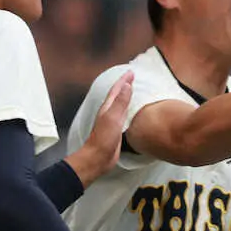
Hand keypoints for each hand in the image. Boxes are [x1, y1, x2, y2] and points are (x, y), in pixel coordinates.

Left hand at [67, 70, 133, 186]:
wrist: (97, 158)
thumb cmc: (103, 139)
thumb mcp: (113, 118)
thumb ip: (120, 102)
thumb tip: (127, 85)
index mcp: (108, 107)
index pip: (117, 90)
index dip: (124, 80)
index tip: (131, 72)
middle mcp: (109, 112)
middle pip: (118, 95)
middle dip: (125, 85)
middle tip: (132, 77)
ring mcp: (112, 122)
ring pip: (120, 105)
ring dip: (126, 97)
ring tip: (132, 91)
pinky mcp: (116, 131)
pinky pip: (124, 116)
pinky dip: (128, 110)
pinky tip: (131, 113)